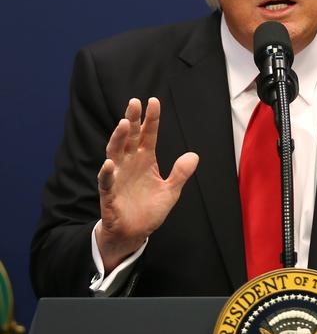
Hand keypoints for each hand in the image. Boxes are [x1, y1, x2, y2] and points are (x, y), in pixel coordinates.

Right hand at [96, 97, 198, 271]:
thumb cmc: (149, 209)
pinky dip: (107, 173)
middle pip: (129, 137)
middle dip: (131, 120)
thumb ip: (180, 173)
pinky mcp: (109, 194)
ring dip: (118, 138)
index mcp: (145, 160)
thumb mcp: (171, 191)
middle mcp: (129, 164)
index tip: (154, 101)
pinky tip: (109, 163)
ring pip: (115, 153)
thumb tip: (194, 156)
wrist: (135, 233)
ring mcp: (118, 177)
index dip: (151, 119)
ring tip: (123, 123)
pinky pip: (106, 181)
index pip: (148, 135)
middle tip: (134, 102)